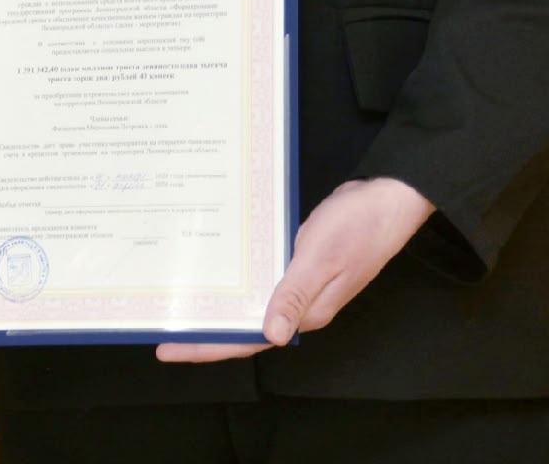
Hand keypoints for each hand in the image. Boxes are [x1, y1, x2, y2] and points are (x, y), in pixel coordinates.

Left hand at [157, 176, 435, 363]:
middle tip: (161, 325)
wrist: (388, 200)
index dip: (209, 346)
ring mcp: (301, 284)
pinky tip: (215, 269)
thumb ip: (295, 296)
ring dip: (219, 304)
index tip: (169, 349)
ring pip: (252, 302)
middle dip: (205, 330)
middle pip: (246, 325)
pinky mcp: (299, 264)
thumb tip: (270, 334)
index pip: (250, 339)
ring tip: (179, 301)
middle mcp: (302, 304)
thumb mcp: (320, 259)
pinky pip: (261, 278)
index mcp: (307, 311)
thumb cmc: (357, 228)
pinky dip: (238, 278)